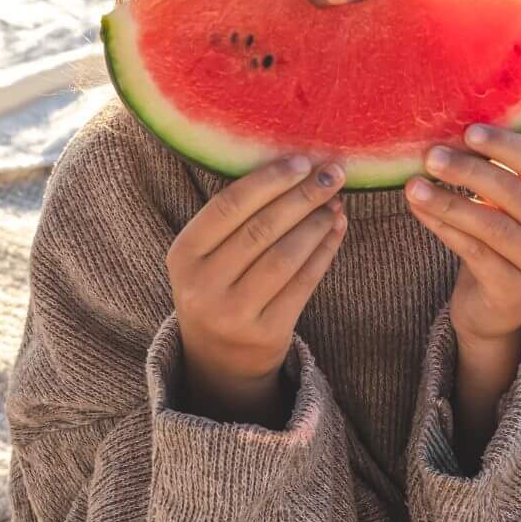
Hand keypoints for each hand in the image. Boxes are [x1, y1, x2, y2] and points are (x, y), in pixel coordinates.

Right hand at [168, 154, 346, 421]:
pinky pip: (303, 284)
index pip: (228, 206)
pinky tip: (337, 230)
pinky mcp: (266, 334)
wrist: (220, 360)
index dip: (269, 181)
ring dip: (317, 224)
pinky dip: (325, 253)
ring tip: (337, 203)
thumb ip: (237, 218)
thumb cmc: (220, 288)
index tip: (303, 161)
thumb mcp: (208, 256)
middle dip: (302, 197)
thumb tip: (297, 169)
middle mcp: (203, 286)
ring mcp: (233, 314)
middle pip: (261, 229)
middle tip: (333, 175)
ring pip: (285, 257)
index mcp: (183, 255)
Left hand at [403, 123, 520, 345]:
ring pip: (492, 226)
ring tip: (414, 186)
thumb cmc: (501, 241)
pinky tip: (420, 211)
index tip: (468, 132)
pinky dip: (444, 228)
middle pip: (515, 194)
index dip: (506, 145)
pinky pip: (474, 252)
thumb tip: (453, 132)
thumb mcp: (508, 205)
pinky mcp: (516, 291)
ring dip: (449, 201)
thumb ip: (497, 172)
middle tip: (432, 156)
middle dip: (470, 170)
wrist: (498, 307)